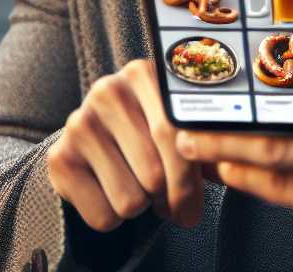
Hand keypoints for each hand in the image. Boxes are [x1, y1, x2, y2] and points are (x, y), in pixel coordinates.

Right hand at [46, 58, 204, 230]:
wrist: (98, 141)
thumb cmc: (153, 134)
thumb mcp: (182, 128)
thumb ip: (206, 141)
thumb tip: (233, 160)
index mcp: (144, 74)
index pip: (173, 136)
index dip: (188, 182)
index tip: (193, 208)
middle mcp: (107, 91)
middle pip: (154, 174)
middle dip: (168, 201)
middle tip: (168, 203)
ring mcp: (79, 122)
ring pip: (130, 200)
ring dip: (140, 208)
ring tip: (139, 189)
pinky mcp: (59, 157)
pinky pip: (102, 216)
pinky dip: (112, 218)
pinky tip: (110, 193)